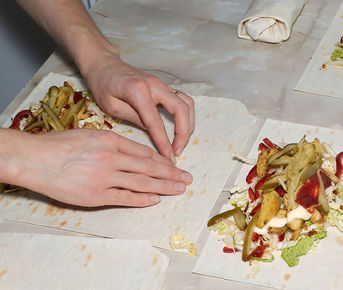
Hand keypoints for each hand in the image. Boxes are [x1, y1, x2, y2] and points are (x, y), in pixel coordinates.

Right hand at [8, 129, 192, 206]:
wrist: (35, 159)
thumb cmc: (59, 144)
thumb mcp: (90, 134)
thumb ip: (113, 143)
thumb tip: (133, 152)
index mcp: (111, 140)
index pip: (144, 152)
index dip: (162, 160)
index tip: (175, 165)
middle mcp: (112, 158)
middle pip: (149, 167)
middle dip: (171, 173)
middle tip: (188, 178)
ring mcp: (105, 177)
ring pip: (142, 182)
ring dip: (164, 186)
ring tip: (180, 189)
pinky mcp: (96, 195)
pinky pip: (125, 197)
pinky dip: (142, 199)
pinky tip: (156, 199)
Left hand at [82, 51, 194, 162]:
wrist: (104, 63)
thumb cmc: (102, 84)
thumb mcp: (111, 106)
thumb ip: (134, 118)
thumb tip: (153, 131)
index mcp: (139, 91)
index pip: (156, 121)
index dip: (164, 142)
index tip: (169, 158)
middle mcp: (155, 85)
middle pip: (181, 110)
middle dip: (184, 133)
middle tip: (177, 151)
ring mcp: (162, 84)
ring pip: (187, 103)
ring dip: (188, 123)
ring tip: (181, 140)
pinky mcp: (164, 86)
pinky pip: (183, 100)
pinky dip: (186, 115)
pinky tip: (181, 126)